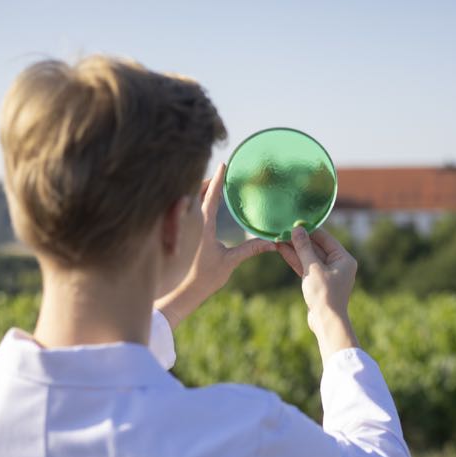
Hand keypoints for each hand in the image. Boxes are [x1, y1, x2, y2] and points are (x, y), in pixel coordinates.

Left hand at [156, 163, 273, 327]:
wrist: (182, 292)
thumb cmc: (204, 278)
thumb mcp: (230, 261)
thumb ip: (250, 249)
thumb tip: (273, 243)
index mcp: (203, 225)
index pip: (211, 195)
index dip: (219, 179)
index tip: (225, 164)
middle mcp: (191, 222)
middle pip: (198, 193)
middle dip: (209, 181)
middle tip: (223, 174)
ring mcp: (185, 227)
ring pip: (191, 200)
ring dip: (200, 191)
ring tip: (214, 185)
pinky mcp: (182, 234)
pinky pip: (187, 211)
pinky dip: (196, 202)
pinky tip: (204, 205)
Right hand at [276, 227, 359, 359]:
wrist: (326, 322)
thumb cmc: (324, 294)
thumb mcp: (312, 268)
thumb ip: (304, 247)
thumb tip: (297, 229)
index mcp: (344, 258)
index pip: (325, 238)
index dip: (309, 230)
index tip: (295, 222)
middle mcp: (338, 264)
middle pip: (317, 247)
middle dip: (300, 239)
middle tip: (284, 229)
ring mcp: (328, 274)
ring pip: (309, 257)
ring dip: (295, 249)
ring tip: (279, 237)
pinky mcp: (318, 282)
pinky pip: (306, 267)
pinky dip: (296, 260)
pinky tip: (283, 250)